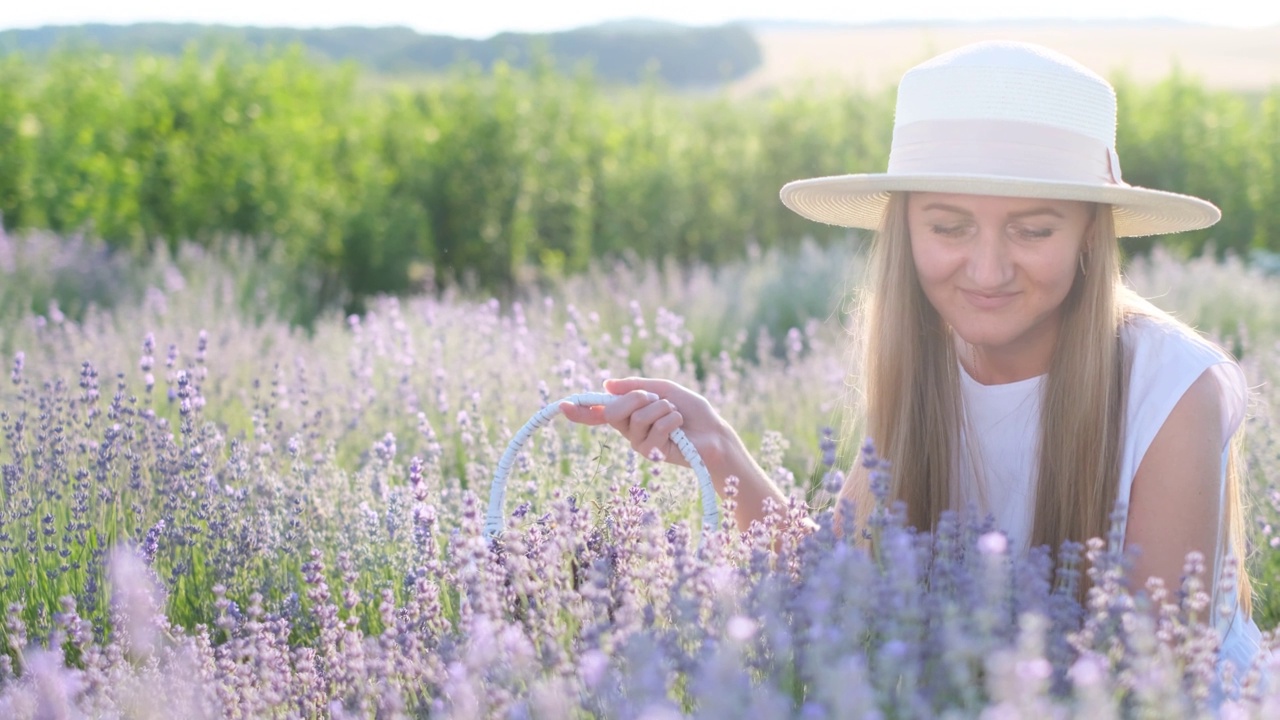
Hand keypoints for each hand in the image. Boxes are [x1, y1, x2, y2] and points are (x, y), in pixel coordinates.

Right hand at [559, 377, 728, 470]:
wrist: (714, 433)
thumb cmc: (692, 411)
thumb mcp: (664, 389)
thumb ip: (636, 386)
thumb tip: (606, 384)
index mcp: (629, 413)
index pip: (599, 413)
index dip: (580, 410)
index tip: (563, 405)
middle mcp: (629, 430)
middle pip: (613, 411)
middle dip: (637, 398)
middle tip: (655, 398)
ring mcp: (639, 443)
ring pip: (637, 418)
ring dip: (662, 408)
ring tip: (674, 414)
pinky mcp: (652, 454)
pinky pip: (654, 428)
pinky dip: (671, 420)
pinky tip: (680, 428)